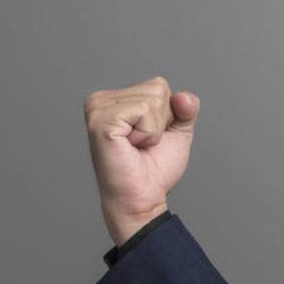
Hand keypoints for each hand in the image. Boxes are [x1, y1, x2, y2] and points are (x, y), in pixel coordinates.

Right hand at [83, 76, 199, 245]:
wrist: (144, 198)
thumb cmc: (155, 169)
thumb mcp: (178, 132)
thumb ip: (186, 109)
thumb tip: (183, 96)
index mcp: (115, 98)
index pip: (159, 85)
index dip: (168, 116)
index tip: (151, 138)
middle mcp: (101, 99)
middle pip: (158, 89)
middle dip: (162, 122)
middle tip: (144, 145)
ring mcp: (97, 107)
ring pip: (153, 99)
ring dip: (155, 130)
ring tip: (136, 146)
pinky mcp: (101, 119)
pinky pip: (144, 110)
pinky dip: (148, 134)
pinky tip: (131, 146)